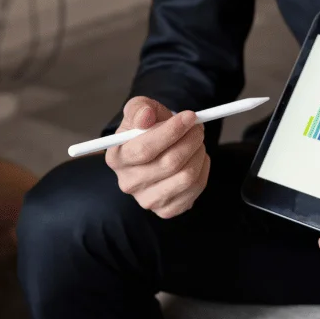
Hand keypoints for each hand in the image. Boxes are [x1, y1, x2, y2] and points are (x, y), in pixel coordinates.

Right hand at [106, 96, 209, 218]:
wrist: (158, 148)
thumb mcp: (140, 109)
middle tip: (198, 127)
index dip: (171, 132)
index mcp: (117, 158)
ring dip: (198, 154)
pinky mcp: (166, 210)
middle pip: (169, 164)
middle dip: (191, 140)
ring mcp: (147, 200)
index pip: (144, 149)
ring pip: (186, 177)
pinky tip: (196, 159)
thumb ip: (139, 108)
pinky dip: (202, 169)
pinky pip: (195, 190)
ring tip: (196, 142)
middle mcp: (128, 183)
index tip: (190, 116)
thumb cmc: (148, 127)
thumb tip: (145, 116)